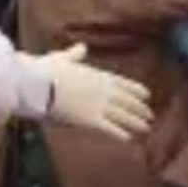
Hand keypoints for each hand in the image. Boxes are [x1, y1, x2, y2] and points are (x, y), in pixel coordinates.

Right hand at [35, 45, 155, 140]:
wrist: (37, 83)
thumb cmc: (46, 70)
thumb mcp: (63, 58)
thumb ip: (75, 54)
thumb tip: (81, 47)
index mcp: (98, 75)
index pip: (125, 83)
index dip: (137, 91)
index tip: (147, 95)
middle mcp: (103, 90)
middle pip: (128, 102)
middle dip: (141, 109)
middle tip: (150, 116)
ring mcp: (99, 105)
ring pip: (124, 116)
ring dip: (136, 123)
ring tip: (146, 129)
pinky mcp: (90, 120)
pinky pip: (110, 129)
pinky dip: (120, 134)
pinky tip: (128, 139)